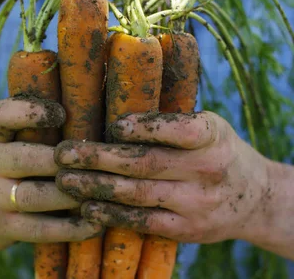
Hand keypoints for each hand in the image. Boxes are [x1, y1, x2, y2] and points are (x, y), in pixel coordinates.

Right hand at [0, 97, 101, 251]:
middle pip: (25, 159)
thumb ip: (34, 125)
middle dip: (62, 160)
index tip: (61, 114)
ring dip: (72, 195)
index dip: (29, 112)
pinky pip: (40, 229)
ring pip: (35, 196)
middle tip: (94, 160)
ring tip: (101, 191)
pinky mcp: (4, 228)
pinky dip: (71, 228)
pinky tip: (95, 222)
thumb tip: (89, 99)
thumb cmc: (2, 167)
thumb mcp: (5, 141)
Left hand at [54, 111, 271, 243]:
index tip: (113, 126)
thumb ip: (168, 118)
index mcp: (212, 136)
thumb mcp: (206, 126)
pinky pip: (142, 221)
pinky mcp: (186, 229)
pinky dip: (112, 215)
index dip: (146, 127)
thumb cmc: (214, 152)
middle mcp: (206, 170)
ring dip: (96, 187)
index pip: (180, 129)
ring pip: (138, 194)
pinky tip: (87, 208)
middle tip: (63, 153)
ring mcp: (196, 203)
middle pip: (146, 163)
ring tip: (65, 179)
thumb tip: (109, 87)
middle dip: (99, 158)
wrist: (254, 199)